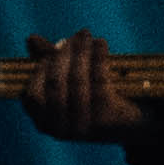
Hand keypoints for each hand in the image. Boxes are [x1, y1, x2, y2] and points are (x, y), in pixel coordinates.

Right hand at [11, 34, 150, 143]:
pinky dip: (98, 58)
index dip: (43, 68)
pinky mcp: (105, 120)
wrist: (133, 121)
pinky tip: (101, 43)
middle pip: (56, 85)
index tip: (57, 47)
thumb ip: (50, 61)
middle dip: (65, 54)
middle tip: (79, 34)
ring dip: (82, 52)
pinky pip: (98, 82)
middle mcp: (60, 130)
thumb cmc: (94, 97)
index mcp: (44, 123)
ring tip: (88, 35)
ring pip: (77, 82)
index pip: (34, 94)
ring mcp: (81, 128)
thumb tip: (30, 39)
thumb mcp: (70, 79)